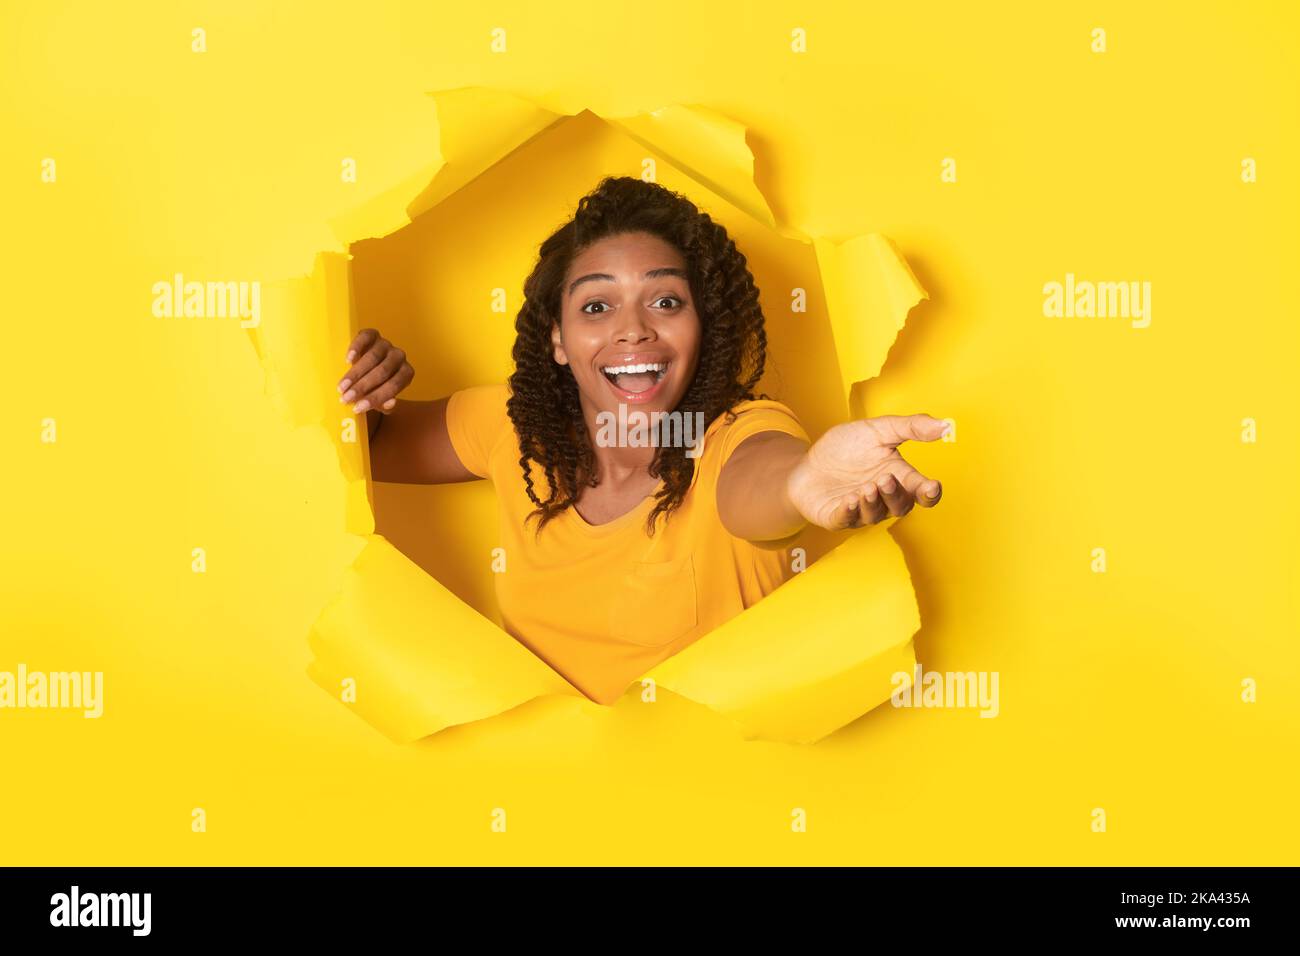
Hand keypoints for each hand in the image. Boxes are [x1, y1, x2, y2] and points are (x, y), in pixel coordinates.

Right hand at [338, 328, 413, 413]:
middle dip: (363, 387)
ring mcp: (386, 344)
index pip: (394, 385)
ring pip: (373, 357)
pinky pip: (366, 337)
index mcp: (406, 373)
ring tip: (342, 386)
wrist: (369, 367)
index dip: (377, 397)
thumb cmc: (377, 386)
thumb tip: (389, 404)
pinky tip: (348, 360)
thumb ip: (385, 404)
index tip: (358, 407)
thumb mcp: (382, 398)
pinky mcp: (373, 334)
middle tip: (346, 398)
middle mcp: (399, 356)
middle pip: (383, 371)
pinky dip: (357, 348)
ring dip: (355, 374)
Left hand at [786, 414, 948, 530]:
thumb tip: (946, 425)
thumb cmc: (845, 448)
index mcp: (897, 477)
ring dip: (873, 502)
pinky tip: (849, 499)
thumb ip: (911, 427)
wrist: (807, 462)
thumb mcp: (878, 429)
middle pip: (900, 506)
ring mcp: (860, 510)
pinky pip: (846, 519)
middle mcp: (883, 498)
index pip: (920, 490)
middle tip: (885, 479)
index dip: (929, 492)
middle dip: (895, 494)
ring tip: (867, 487)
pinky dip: (849, 511)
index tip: (932, 486)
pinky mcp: (837, 517)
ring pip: (875, 514)